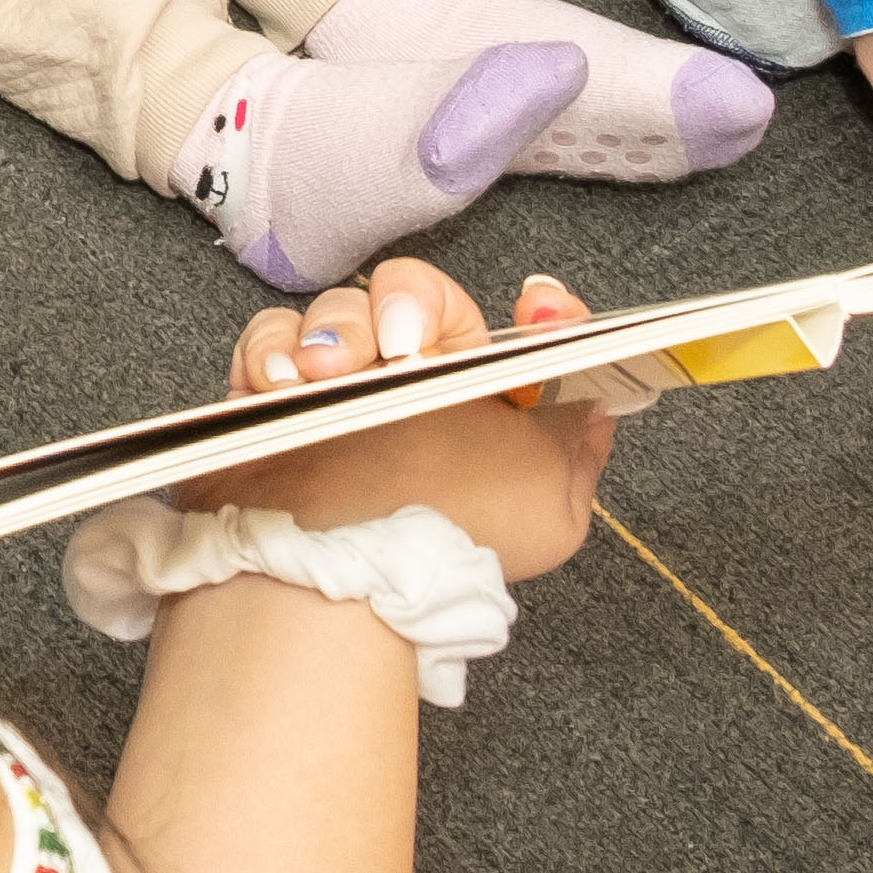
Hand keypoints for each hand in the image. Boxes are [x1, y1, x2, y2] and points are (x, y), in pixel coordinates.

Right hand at [208, 260, 619, 573]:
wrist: (338, 578)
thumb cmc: (449, 535)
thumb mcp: (552, 500)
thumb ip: (579, 438)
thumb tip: (600, 395)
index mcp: (481, 403)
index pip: (515, 329)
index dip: (536, 307)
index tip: (538, 306)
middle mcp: (411, 387)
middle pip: (414, 294)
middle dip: (407, 301)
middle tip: (399, 342)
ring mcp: (339, 387)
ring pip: (341, 309)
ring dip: (336, 329)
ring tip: (324, 372)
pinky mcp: (273, 392)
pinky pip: (272, 336)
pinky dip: (273, 350)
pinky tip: (281, 383)